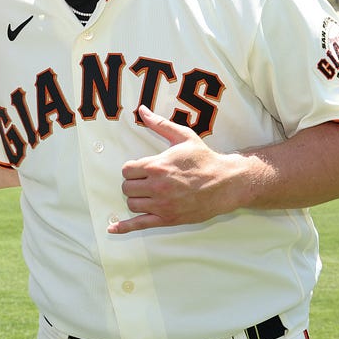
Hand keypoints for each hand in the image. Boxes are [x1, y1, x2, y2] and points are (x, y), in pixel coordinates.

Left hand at [112, 106, 249, 233]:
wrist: (226, 183)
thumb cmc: (204, 159)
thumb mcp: (183, 137)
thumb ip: (159, 124)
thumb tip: (142, 110)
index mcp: (157, 166)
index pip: (126, 170)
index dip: (132, 169)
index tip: (142, 169)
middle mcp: (157, 187)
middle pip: (127, 188)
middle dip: (134, 183)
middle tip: (147, 181)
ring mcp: (162, 205)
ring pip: (132, 204)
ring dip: (137, 199)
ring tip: (149, 193)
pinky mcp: (168, 218)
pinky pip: (140, 224)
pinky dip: (124, 227)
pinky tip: (112, 229)